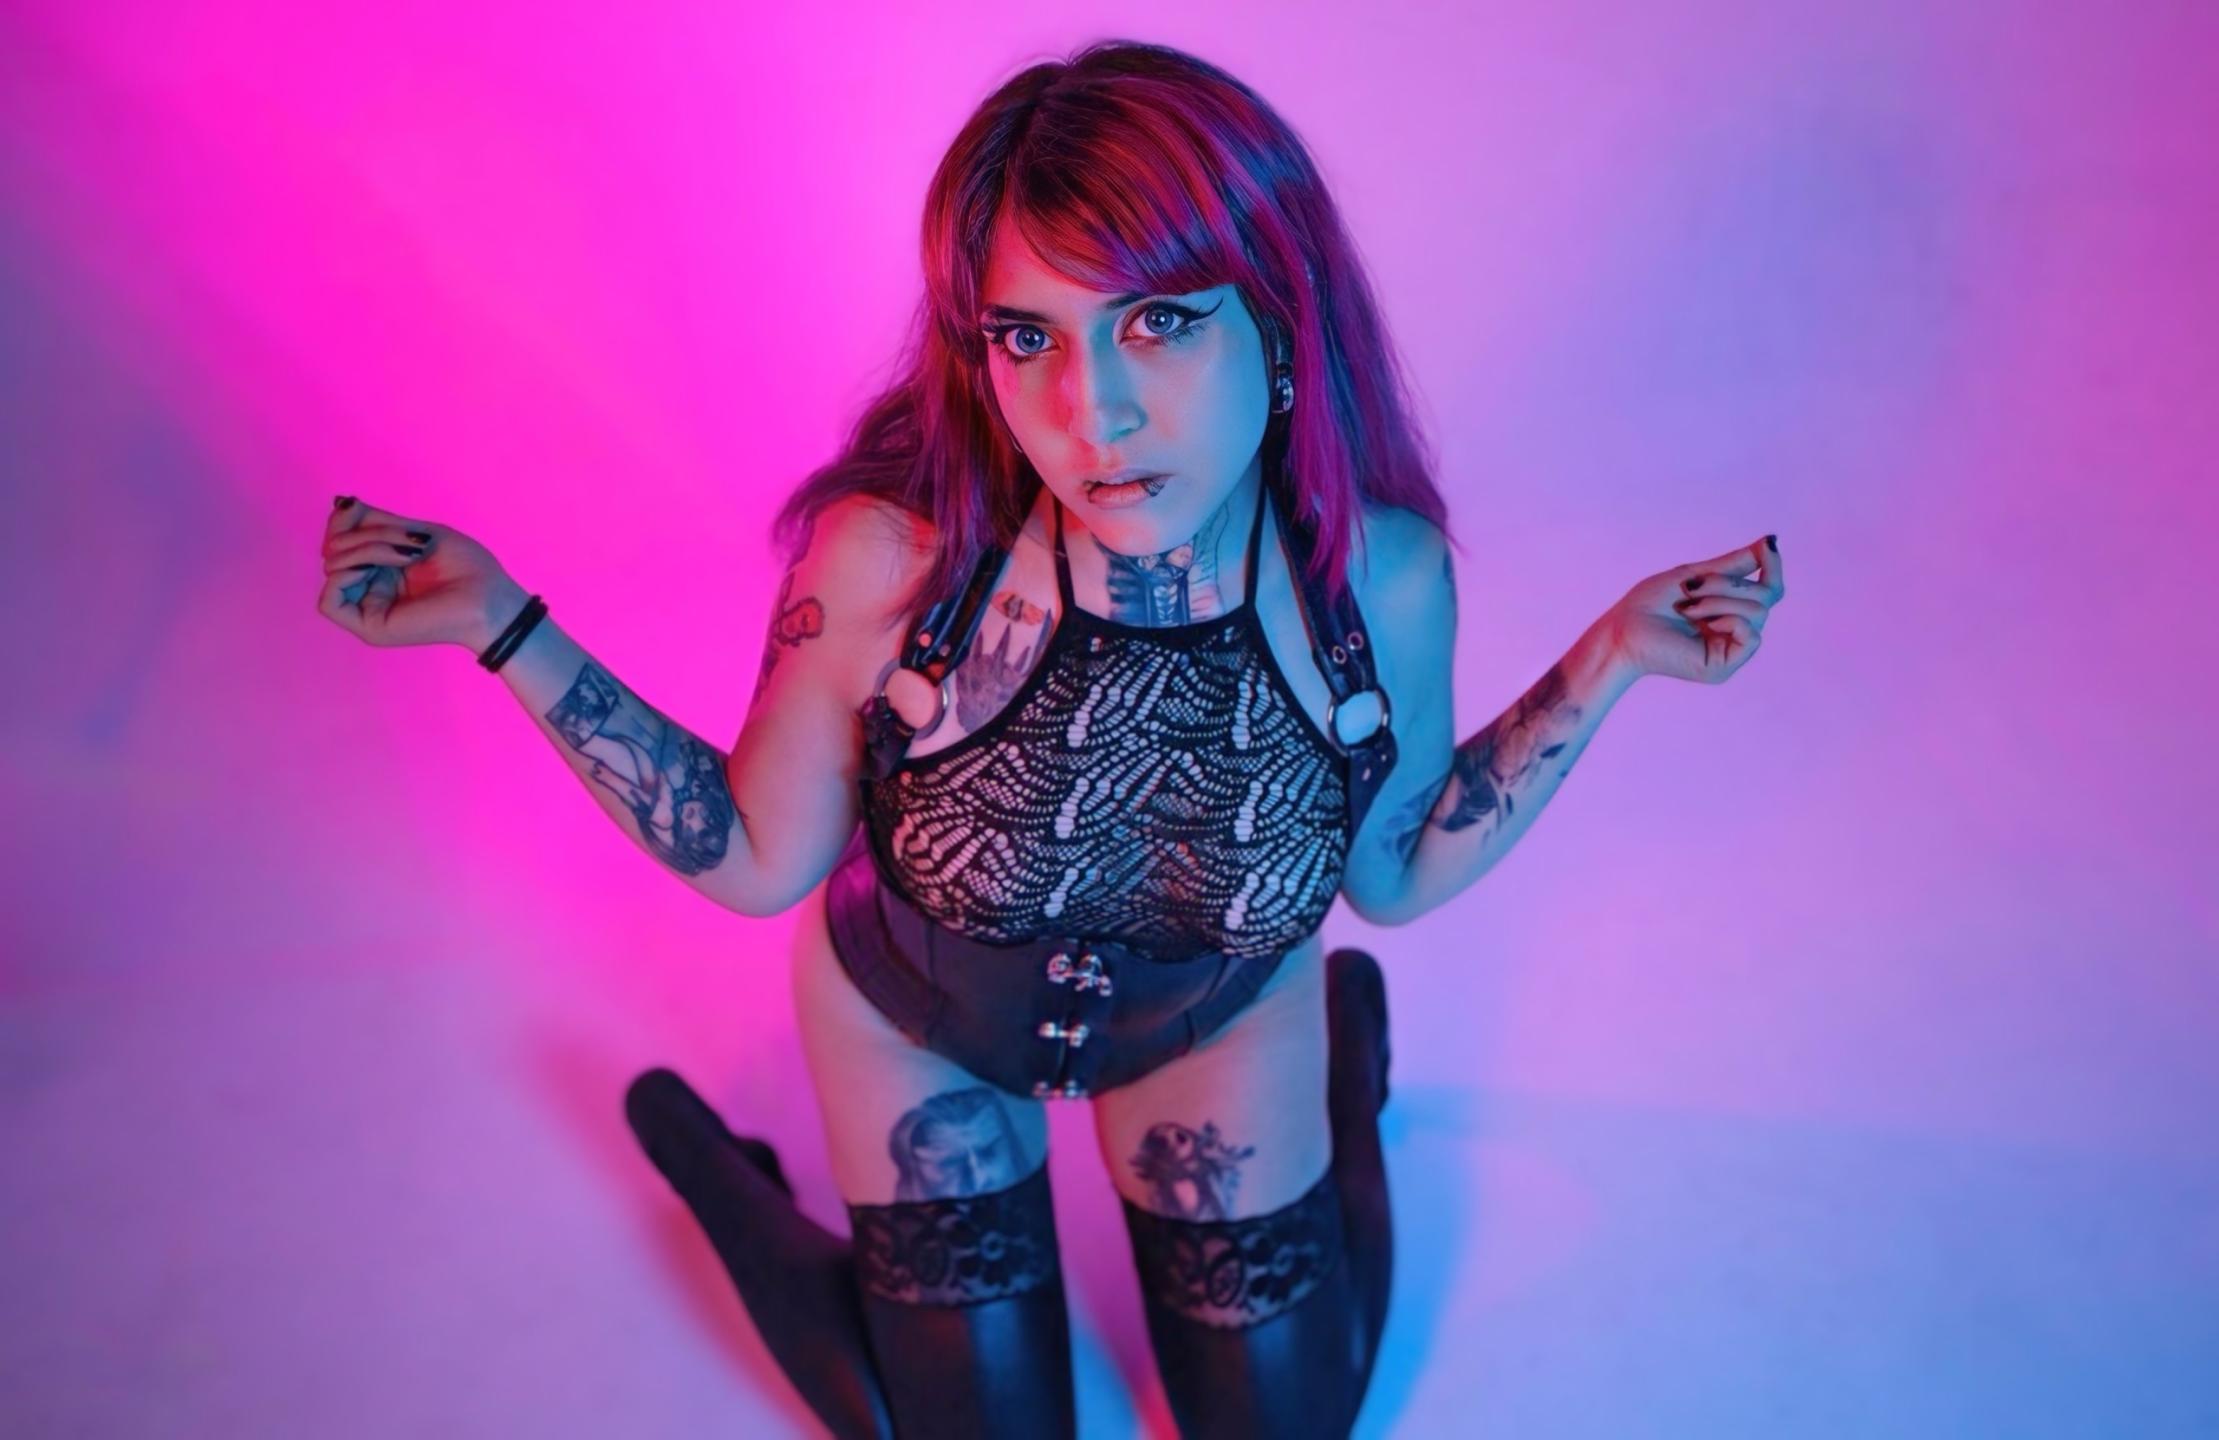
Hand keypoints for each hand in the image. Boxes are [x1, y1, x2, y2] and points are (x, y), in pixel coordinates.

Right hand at [316, 496, 530, 652]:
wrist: (490, 597)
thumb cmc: (465, 566)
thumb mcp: (414, 531)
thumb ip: (374, 521)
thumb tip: (339, 503)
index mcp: (381, 567)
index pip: (337, 538)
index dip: (341, 519)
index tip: (358, 506)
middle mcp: (370, 587)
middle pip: (335, 549)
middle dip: (365, 533)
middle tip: (409, 541)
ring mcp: (368, 609)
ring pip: (334, 568)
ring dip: (367, 549)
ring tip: (408, 555)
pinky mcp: (369, 628)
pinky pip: (328, 602)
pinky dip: (345, 577)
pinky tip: (374, 571)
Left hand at [1601, 535, 1783, 684]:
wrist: (1623, 629)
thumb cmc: (1651, 603)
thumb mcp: (1697, 575)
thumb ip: (1733, 565)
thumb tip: (1770, 543)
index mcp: (1729, 610)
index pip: (1769, 590)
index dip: (1774, 567)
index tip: (1768, 545)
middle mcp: (1734, 631)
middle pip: (1765, 598)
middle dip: (1729, 584)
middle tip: (1693, 589)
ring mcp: (1730, 651)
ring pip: (1758, 613)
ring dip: (1721, 599)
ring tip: (1688, 607)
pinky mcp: (1723, 667)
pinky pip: (1752, 637)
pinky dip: (1729, 620)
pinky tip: (1700, 622)